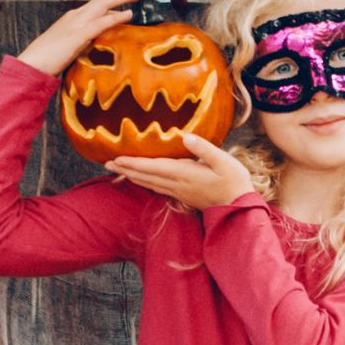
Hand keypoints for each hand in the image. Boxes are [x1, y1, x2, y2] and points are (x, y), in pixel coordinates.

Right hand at [16, 0, 146, 76]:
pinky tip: (128, 14)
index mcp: (74, 18)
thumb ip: (85, 41)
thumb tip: (99, 40)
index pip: (99, 4)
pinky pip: (100, 23)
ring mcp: (76, 24)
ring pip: (103, 4)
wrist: (31, 65)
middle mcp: (75, 16)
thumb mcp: (71, 46)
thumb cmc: (48, 59)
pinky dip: (115, 17)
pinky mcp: (76, 35)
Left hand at [105, 133, 254, 210]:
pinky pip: (157, 188)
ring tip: (117, 170)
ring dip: (132, 176)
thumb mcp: (224, 161)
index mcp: (185, 173)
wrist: (238, 208)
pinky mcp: (182, 196)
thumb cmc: (234, 182)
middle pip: (146, 176)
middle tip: (106, 163)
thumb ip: (204, 148)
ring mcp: (179, 192)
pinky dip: (144, 183)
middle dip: (125, 169)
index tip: (116, 158)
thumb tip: (185, 136)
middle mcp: (177, 184)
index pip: (153, 167)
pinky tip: (140, 180)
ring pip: (149, 183)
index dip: (133, 162)